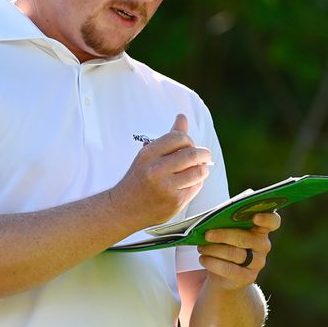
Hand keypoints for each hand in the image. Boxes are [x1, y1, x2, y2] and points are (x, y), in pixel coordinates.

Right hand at [112, 114, 212, 228]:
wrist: (123, 209)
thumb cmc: (139, 179)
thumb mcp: (149, 156)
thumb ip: (169, 137)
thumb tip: (182, 117)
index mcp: (148, 154)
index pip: (179, 138)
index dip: (189, 140)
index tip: (190, 146)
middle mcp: (156, 170)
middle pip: (192, 154)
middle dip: (203, 154)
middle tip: (204, 156)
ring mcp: (166, 187)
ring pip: (198, 172)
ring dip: (203, 169)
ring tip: (199, 169)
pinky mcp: (175, 202)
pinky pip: (196, 187)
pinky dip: (197, 183)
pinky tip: (189, 183)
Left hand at [198, 211, 281, 290]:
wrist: (225, 275)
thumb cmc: (226, 245)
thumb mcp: (229, 232)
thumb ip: (227, 223)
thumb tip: (211, 220)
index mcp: (261, 229)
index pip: (273, 222)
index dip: (267, 218)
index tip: (255, 217)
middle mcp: (263, 246)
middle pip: (245, 238)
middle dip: (223, 235)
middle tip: (207, 234)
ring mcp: (257, 263)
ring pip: (235, 254)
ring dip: (214, 249)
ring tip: (201, 247)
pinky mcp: (247, 278)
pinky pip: (229, 269)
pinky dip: (212, 263)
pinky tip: (203, 259)